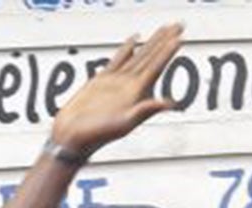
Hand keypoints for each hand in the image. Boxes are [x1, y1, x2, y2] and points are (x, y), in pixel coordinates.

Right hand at [49, 26, 182, 157]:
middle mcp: (129, 87)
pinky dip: (127, 48)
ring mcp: (116, 83)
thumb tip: (170, 104)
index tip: (179, 37)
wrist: (71, 137)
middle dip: (164, 41)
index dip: (168, 51)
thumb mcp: (123, 124)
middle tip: (178, 26)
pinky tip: (134, 39)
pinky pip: (118, 59)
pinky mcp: (102, 81)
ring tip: (163, 29)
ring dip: (151, 42)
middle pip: (151, 58)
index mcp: (137, 94)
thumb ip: (145, 111)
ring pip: (138, 56)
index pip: (157, 67)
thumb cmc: (96, 136)